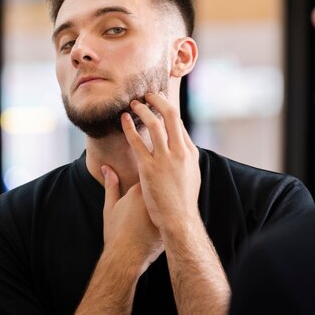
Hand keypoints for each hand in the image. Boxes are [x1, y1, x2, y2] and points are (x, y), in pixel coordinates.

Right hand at [102, 165, 163, 269]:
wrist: (126, 258)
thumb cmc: (116, 233)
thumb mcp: (110, 207)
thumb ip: (111, 185)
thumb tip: (107, 168)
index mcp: (139, 190)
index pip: (148, 173)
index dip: (146, 176)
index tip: (142, 181)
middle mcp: (155, 198)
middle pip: (161, 184)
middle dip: (158, 186)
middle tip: (148, 196)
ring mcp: (165, 211)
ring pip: (168, 199)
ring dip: (164, 200)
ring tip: (153, 210)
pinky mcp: (171, 223)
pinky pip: (173, 213)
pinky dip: (169, 213)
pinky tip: (160, 221)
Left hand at [121, 92, 200, 231]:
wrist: (179, 220)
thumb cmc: (183, 200)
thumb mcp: (191, 175)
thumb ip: (185, 157)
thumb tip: (179, 144)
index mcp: (190, 153)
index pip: (179, 123)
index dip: (168, 109)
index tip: (159, 101)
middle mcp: (180, 152)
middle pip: (171, 116)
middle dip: (159, 101)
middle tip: (148, 94)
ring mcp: (165, 160)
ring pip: (154, 124)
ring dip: (143, 110)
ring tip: (134, 104)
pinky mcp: (149, 169)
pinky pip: (137, 142)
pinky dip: (129, 127)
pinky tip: (123, 119)